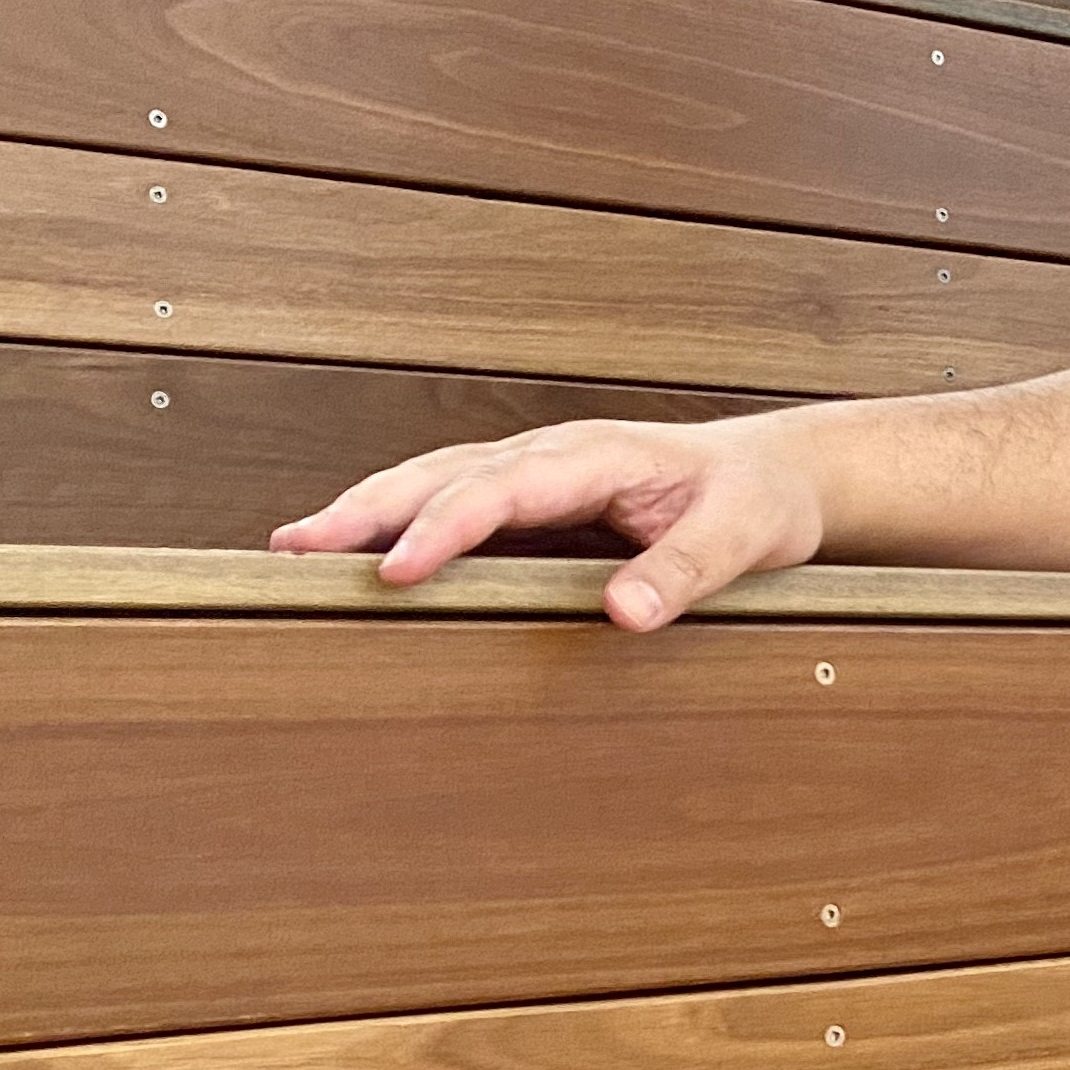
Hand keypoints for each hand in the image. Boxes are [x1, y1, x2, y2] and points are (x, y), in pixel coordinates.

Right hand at [268, 413, 828, 629]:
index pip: (503, 489)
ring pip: (435, 483)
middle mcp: (553, 457)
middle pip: (444, 476)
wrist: (774, 475)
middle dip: (368, 509)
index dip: (446, 527)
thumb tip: (624, 612)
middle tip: (297, 550)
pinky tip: (355, 553)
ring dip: (366, 511)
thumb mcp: (744, 535)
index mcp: (597, 456)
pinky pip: (453, 505)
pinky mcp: (532, 505)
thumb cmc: (756, 498)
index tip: (399, 570)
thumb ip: (687, 570)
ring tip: (295, 548)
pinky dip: (397, 523)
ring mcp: (536, 476)